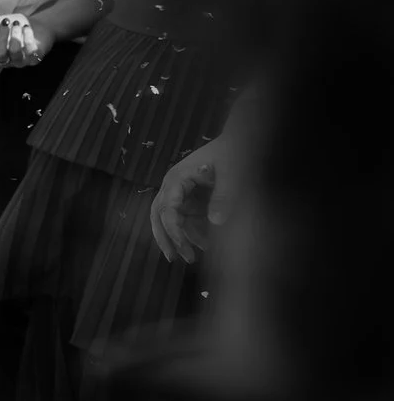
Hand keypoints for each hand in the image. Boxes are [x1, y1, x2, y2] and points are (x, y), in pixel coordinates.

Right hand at [0, 13, 46, 69]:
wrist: (37, 25)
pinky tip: (27, 28)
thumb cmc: (14, 26)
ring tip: (17, 24)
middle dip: (2, 37)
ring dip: (16, 36)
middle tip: (6, 22)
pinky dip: (28, 36)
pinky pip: (30, 50)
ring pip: (15, 53)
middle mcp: (6, 60)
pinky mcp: (35, 58)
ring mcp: (20, 61)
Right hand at [149, 138, 224, 264]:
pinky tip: (204, 244)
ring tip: (193, 257)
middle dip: (165, 238)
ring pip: (170, 220)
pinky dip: (191, 233)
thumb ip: (225, 195)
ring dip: (180, 238)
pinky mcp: (191, 198)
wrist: (242, 140)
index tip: (183, 249)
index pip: (167, 209)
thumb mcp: (233, 172)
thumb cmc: (235, 152)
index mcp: (177, 178)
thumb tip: (216, 222)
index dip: (173, 231)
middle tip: (174, 259)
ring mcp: (181, 193)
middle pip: (159, 215)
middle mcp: (173, 186)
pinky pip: (185, 219)